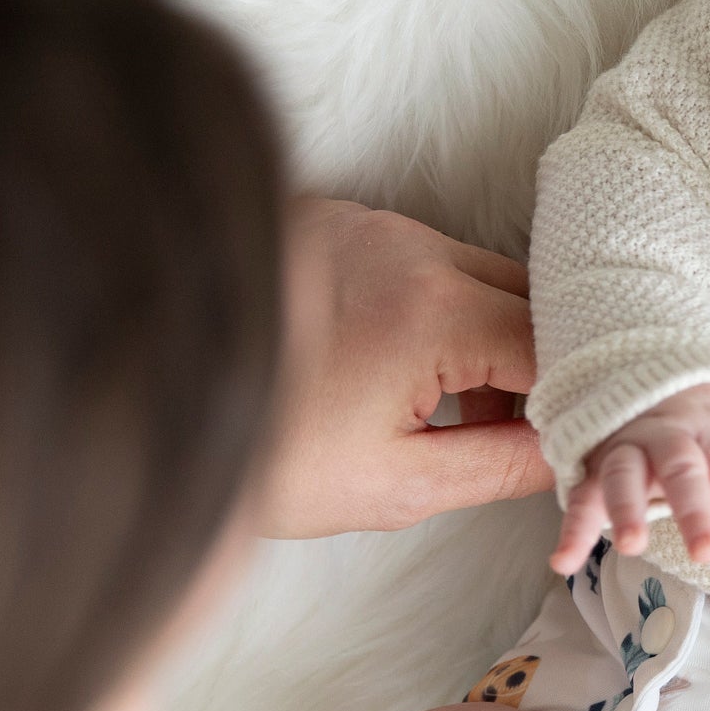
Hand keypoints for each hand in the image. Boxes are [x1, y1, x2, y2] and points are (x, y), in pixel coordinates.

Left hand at [258, 198, 552, 538]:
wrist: (134, 399)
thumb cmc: (259, 455)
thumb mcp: (393, 486)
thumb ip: (500, 466)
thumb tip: (567, 456)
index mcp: (434, 311)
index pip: (555, 346)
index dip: (576, 401)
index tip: (573, 446)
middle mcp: (410, 248)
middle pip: (529, 298)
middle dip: (540, 367)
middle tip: (520, 436)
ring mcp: (371, 226)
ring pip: (481, 274)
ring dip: (493, 338)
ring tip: (456, 413)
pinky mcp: (337, 224)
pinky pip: (426, 261)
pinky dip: (442, 312)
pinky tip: (407, 375)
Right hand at [550, 383, 709, 575]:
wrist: (672, 387)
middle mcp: (669, 433)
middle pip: (680, 465)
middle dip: (693, 510)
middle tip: (704, 553)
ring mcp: (628, 447)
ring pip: (624, 472)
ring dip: (626, 510)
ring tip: (632, 546)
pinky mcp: (596, 467)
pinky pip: (582, 496)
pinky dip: (572, 530)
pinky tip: (564, 562)